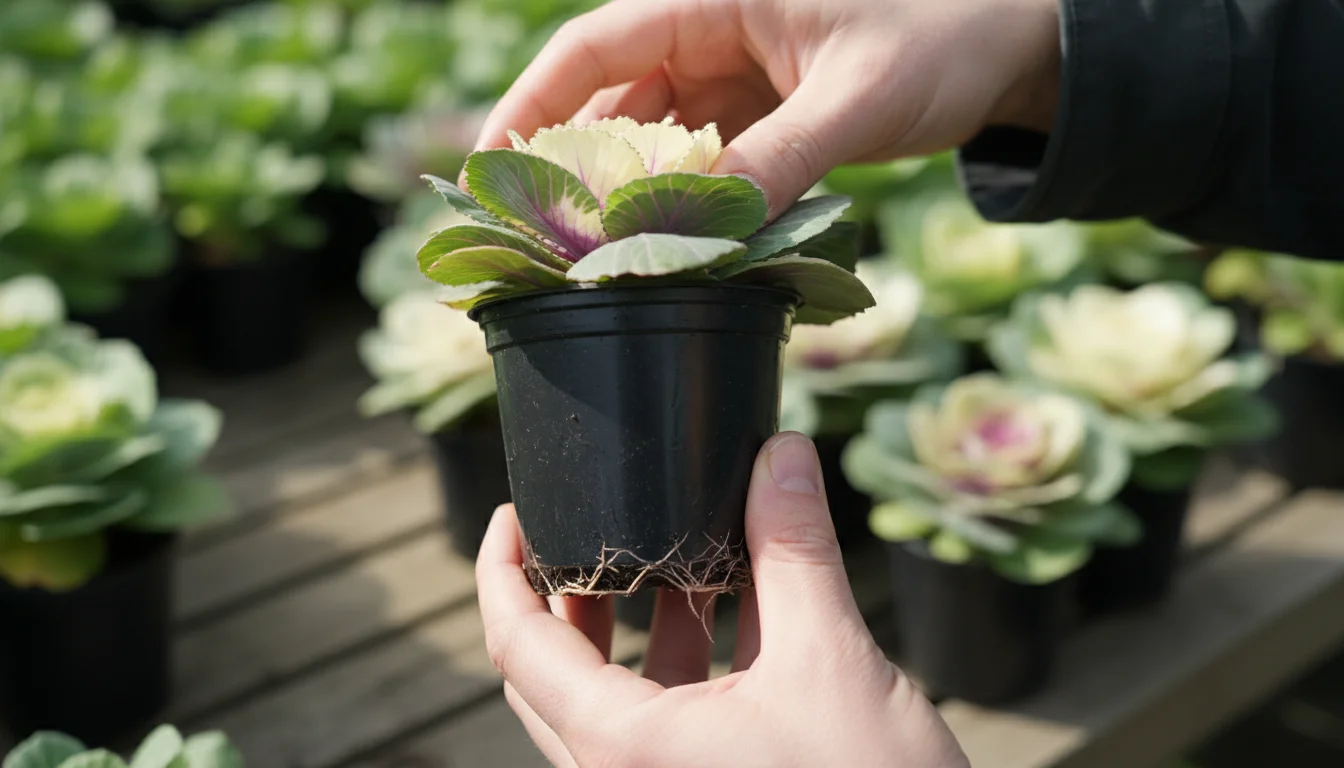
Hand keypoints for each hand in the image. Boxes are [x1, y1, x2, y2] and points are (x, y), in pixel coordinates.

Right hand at [473, 0, 1060, 216]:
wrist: (1015, 46)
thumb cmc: (946, 36)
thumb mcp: (858, 96)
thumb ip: (780, 160)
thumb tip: (702, 235)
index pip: (594, 46)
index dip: (532, 105)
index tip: (492, 169)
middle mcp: (711, 32)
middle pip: (610, 102)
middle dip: (573, 169)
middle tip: (540, 244)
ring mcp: (735, 78)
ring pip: (653, 140)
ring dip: (628, 197)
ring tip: (595, 260)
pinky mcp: (762, 115)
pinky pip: (702, 163)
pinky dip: (682, 204)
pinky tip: (667, 247)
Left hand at [476, 433, 968, 766]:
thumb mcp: (831, 660)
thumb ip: (796, 550)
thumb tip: (782, 452)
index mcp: (623, 749)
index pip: (518, 648)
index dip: (500, 571)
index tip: (514, 513)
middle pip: (551, 674)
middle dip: (566, 594)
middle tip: (582, 529)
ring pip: (612, 699)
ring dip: (635, 624)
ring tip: (673, 552)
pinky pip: (667, 718)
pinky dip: (686, 659)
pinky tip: (735, 606)